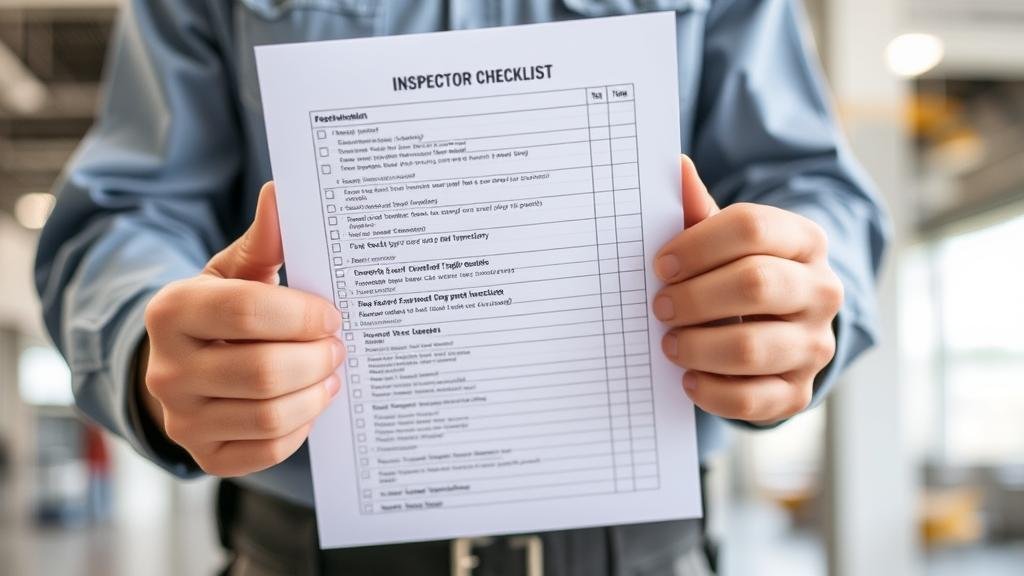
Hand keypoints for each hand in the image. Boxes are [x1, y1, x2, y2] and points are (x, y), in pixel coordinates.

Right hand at [140, 183, 343, 476]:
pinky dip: (300, 428)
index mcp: (171, 311)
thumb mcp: (234, 271)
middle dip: (316, 358)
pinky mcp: (205, 456)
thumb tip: (282, 193)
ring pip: (269, 416)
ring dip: (315, 394)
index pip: (245, 311)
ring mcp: (182, 420)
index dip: (302, 314)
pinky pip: (268, 450)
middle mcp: (167, 370)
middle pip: (263, 372)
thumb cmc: (220, 311)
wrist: (183, 366)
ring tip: (330, 372)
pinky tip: (307, 402)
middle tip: (339, 346)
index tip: (332, 313)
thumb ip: (263, 240)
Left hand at [652, 156, 842, 424]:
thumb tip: (674, 166)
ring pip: (751, 347)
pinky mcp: (798, 391)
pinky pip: (752, 399)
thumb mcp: (722, 240)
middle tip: (659, 307)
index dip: (696, 245)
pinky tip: (688, 377)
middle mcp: (821, 290)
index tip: (659, 265)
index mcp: (804, 240)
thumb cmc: (736, 273)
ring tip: (670, 342)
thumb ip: (697, 209)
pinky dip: (710, 390)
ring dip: (696, 345)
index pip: (752, 227)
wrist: (776, 330)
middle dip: (694, 297)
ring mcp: (815, 345)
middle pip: (755, 284)